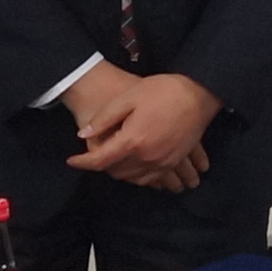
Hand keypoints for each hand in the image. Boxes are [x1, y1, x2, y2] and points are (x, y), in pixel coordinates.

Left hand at [68, 68, 218, 189]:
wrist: (199, 93)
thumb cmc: (163, 91)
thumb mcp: (129, 97)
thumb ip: (104, 118)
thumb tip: (83, 135)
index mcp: (133, 141)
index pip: (100, 160)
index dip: (82, 162)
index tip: (71, 161)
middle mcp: (148, 157)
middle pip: (117, 172)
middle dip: (102, 166)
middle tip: (94, 154)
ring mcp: (164, 162)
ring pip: (135, 179)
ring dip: (120, 173)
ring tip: (113, 161)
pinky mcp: (175, 161)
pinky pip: (154, 179)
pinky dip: (140, 177)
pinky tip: (135, 168)